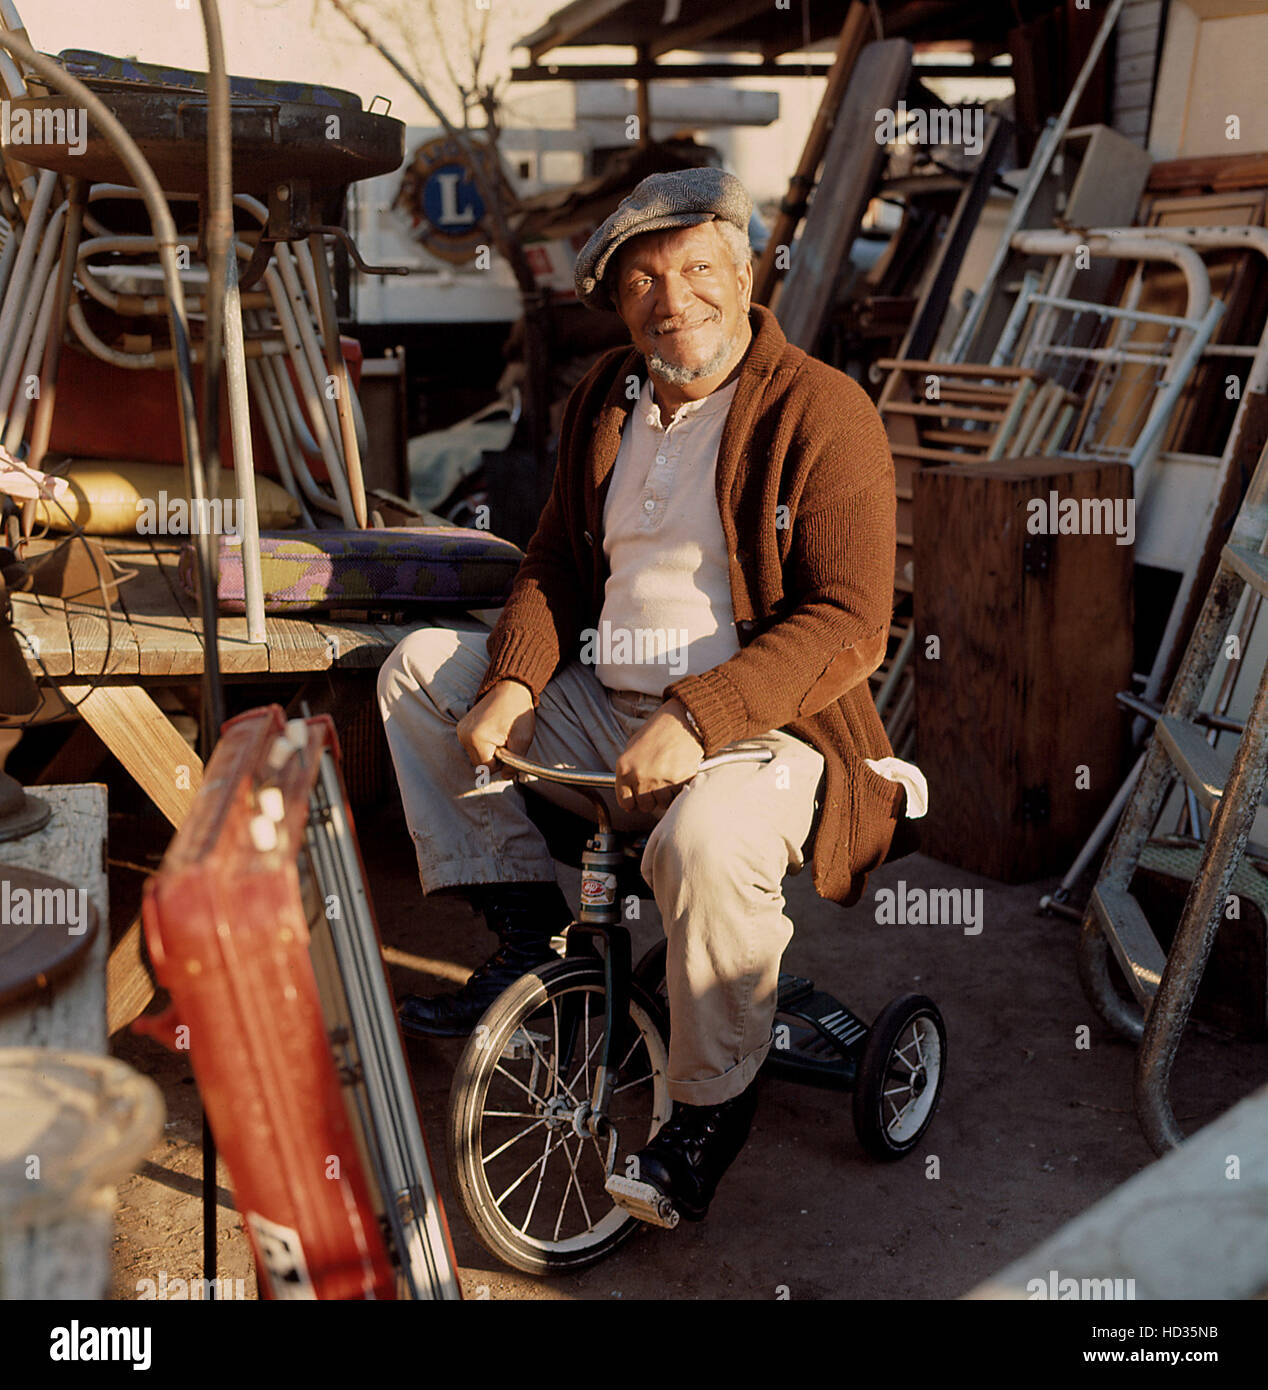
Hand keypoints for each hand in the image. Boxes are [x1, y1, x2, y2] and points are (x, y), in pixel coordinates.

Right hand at [456, 679, 535, 774]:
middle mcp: (463, 735)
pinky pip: (473, 747)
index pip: (488, 768)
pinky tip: (493, 731)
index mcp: (476, 738)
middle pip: (480, 764)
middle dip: (495, 757)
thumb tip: (506, 777)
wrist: (510, 688)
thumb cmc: (517, 711)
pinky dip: (484, 744)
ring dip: (489, 751)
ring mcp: (460, 731)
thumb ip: (515, 763)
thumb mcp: (523, 739)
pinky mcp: (462, 728)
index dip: (502, 762)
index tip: (509, 746)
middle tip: (506, 740)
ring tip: (500, 734)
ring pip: (476, 756)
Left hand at [614, 698, 703, 815]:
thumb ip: (629, 771)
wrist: (682, 719)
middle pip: (644, 806)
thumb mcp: (634, 746)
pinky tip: (679, 774)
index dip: (633, 802)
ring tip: (670, 777)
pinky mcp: (678, 781)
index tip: (639, 799)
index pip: (625, 802)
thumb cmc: (659, 730)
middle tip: (658, 785)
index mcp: (624, 767)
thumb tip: (630, 792)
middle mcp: (639, 775)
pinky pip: (677, 797)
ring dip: (667, 795)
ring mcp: (658, 779)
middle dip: (652, 799)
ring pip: (662, 804)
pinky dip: (679, 789)